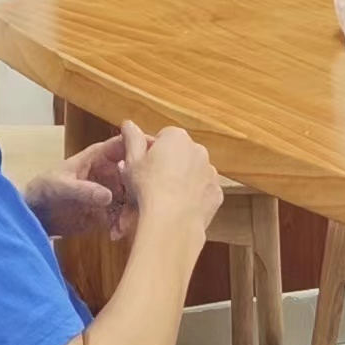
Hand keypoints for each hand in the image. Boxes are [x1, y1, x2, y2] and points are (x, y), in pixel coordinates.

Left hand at [27, 127, 141, 241]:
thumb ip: (85, 190)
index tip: (158, 156)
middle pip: (135, 174)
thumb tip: (109, 196)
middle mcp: (109, 173)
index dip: (142, 145)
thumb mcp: (62, 187)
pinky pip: (123, 217)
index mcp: (98, 157)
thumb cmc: (45, 190)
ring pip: (133, 198)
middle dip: (141, 188)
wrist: (35, 215)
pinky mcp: (107, 212)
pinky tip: (114, 234)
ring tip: (122, 227)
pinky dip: (122, 225)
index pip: (125, 145)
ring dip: (131, 212)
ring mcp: (110, 192)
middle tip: (142, 204)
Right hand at [133, 124, 224, 244]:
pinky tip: (180, 207)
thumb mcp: (132, 161)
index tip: (144, 167)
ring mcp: (210, 172)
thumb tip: (128, 124)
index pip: (163, 137)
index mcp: (176, 137)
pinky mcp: (216, 192)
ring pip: (194, 172)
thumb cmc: (148, 188)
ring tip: (166, 197)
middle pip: (181, 153)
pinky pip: (203, 191)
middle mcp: (198, 150)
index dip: (152, 152)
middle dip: (169, 164)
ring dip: (183, 180)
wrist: (172, 221)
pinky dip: (194, 196)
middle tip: (152, 182)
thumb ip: (131, 138)